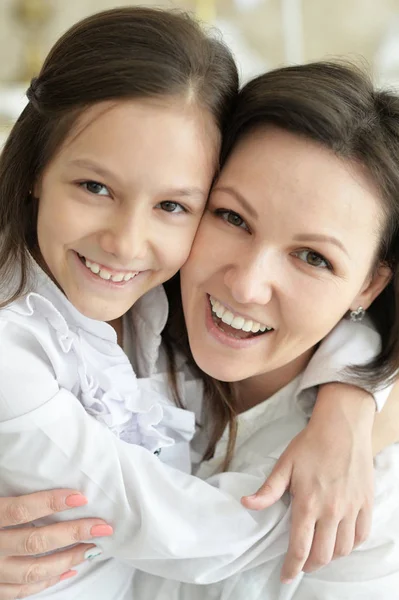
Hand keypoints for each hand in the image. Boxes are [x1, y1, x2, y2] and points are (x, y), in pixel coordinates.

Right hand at [0, 489, 112, 598]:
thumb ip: (8, 488)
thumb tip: (32, 461)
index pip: (19, 510)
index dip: (50, 503)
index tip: (80, 497)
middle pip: (34, 542)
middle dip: (73, 534)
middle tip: (102, 526)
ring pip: (33, 571)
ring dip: (68, 559)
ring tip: (92, 546)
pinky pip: (22, 591)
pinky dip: (48, 582)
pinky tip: (69, 570)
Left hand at [241, 384, 374, 582]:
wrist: (342, 427)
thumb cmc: (311, 444)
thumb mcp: (285, 464)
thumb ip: (268, 490)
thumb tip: (247, 504)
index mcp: (308, 503)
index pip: (299, 547)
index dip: (292, 568)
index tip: (286, 576)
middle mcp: (331, 511)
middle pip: (322, 555)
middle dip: (309, 565)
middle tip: (301, 563)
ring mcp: (351, 508)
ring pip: (343, 549)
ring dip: (330, 557)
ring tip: (319, 552)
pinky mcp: (365, 503)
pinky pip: (361, 535)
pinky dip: (351, 545)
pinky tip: (340, 540)